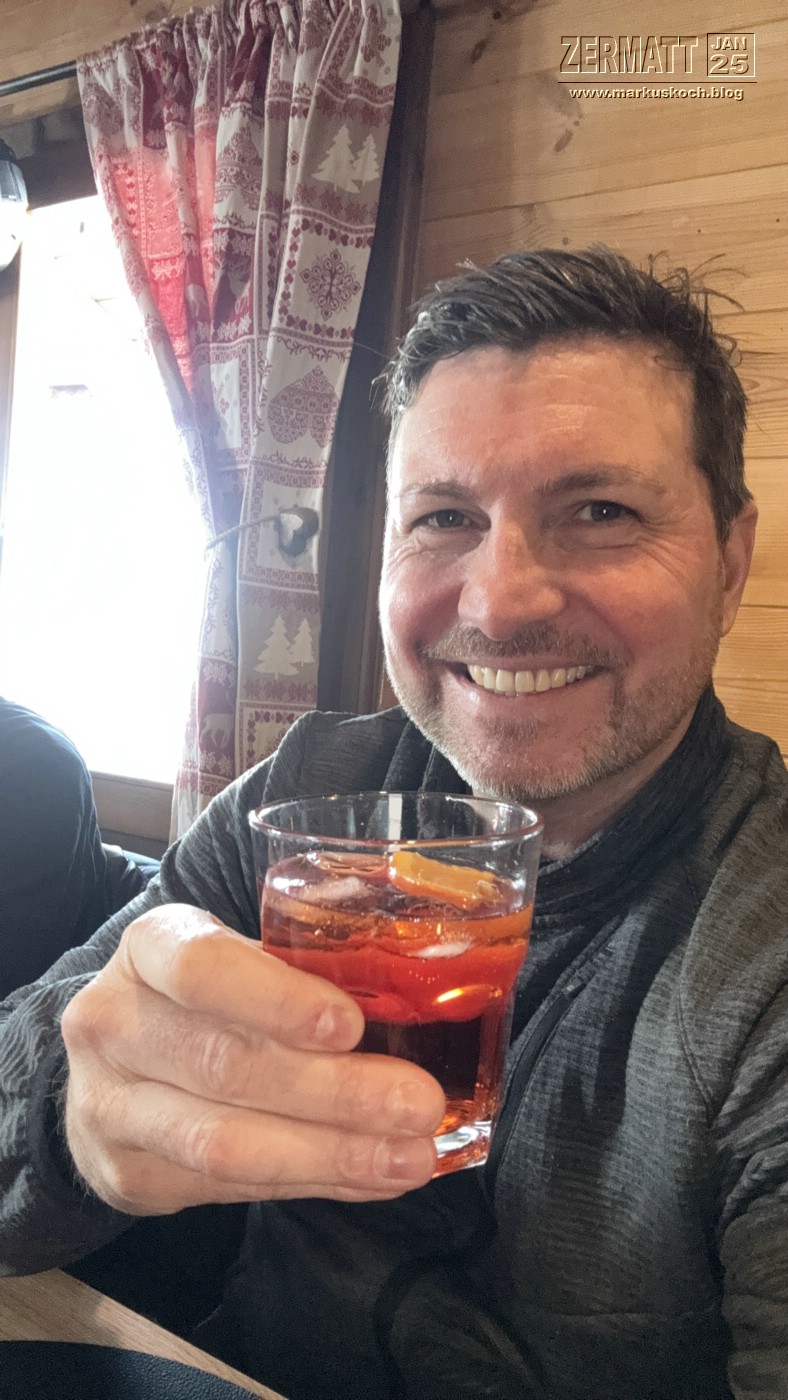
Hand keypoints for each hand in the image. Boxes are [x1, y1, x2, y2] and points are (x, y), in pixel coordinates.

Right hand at [61, 905, 444, 1214]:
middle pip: (226, 1065)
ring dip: (330, 1153)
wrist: (119, 1061)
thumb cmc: (211, 996)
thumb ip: (309, 971)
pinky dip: (312, 1183)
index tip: (350, 1026)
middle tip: (418, 1104)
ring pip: (224, 1142)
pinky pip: (228, 1188)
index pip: (201, 968)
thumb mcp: (245, 956)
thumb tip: (418, 1006)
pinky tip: (371, 1176)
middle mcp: (111, 1023)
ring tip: (409, 1156)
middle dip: (334, 1091)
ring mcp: (108, 1107)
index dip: (277, 999)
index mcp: (149, 947)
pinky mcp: (126, 1176)